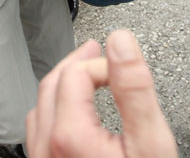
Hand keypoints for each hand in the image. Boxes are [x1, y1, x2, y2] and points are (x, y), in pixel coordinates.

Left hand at [26, 29, 177, 157]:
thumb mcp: (150, 142)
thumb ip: (134, 88)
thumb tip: (121, 41)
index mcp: (69, 135)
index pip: (77, 72)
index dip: (104, 65)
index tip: (125, 72)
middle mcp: (47, 149)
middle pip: (52, 84)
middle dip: (78, 64)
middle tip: (99, 50)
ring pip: (41, 108)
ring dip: (63, 85)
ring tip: (87, 74)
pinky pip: (39, 133)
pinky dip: (55, 112)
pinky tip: (72, 111)